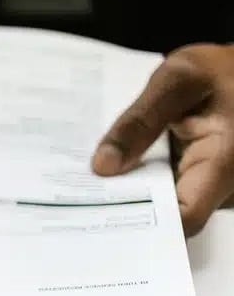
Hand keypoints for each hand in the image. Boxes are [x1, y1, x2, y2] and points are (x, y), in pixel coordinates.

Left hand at [94, 43, 233, 235]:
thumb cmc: (222, 70)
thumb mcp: (177, 80)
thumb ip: (141, 121)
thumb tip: (103, 166)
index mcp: (224, 163)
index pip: (183, 218)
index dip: (143, 226)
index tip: (97, 216)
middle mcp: (225, 184)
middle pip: (170, 215)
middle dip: (126, 209)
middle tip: (76, 200)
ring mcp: (216, 185)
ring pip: (168, 204)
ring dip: (132, 194)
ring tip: (85, 186)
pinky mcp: (205, 178)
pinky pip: (170, 189)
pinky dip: (143, 182)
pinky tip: (112, 171)